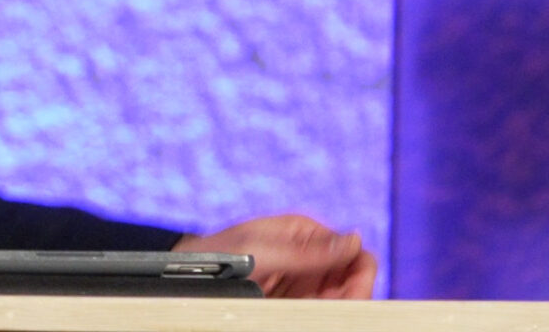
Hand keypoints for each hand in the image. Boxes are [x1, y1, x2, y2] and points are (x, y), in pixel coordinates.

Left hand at [175, 214, 377, 299]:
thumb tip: (354, 241)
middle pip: (349, 277)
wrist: (188, 276)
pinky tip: (313, 316)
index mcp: (305, 232)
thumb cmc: (221, 255)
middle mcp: (307, 257)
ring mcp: (300, 281)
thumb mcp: (264, 249)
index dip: (360, 270)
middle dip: (352, 294)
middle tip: (340, 310)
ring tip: (321, 313)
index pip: (352, 249)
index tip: (356, 290)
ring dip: (338, 308)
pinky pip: (318, 311)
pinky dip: (322, 315)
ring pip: (338, 298)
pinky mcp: (291, 303)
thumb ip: (309, 251)